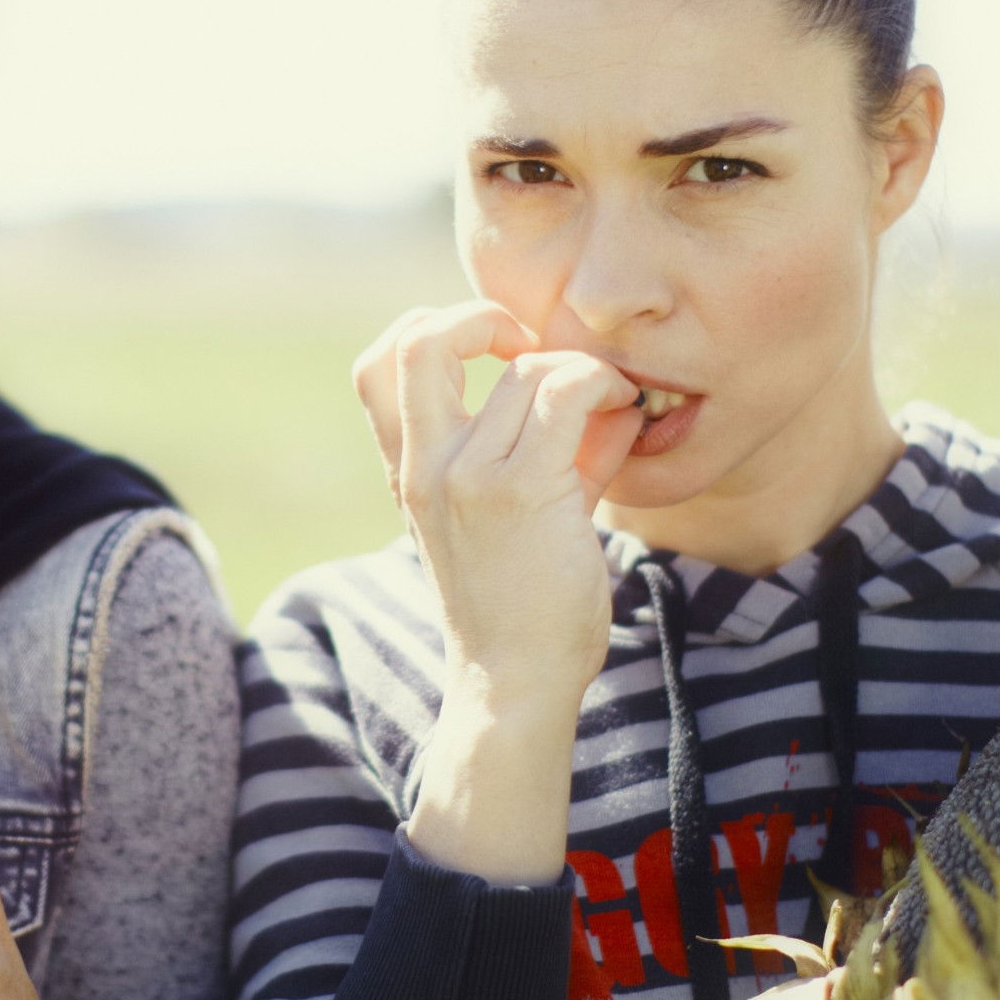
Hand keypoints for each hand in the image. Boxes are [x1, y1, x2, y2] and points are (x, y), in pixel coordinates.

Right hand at [352, 303, 641, 714]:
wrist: (515, 683)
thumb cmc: (519, 606)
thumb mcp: (504, 518)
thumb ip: (537, 451)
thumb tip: (603, 392)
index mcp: (407, 472)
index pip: (377, 365)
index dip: (431, 330)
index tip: (492, 353)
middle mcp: (424, 467)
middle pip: (416, 341)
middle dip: (482, 317)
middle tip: (531, 346)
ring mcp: (466, 477)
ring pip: (524, 369)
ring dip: (579, 368)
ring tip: (611, 397)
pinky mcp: (520, 491)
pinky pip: (565, 393)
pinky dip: (601, 384)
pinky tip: (623, 409)